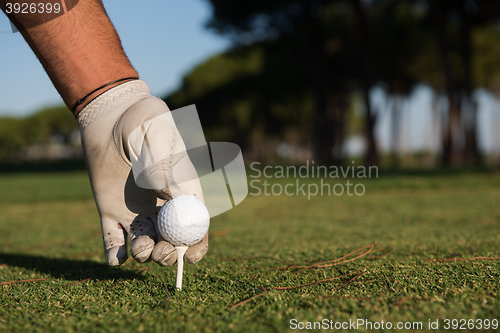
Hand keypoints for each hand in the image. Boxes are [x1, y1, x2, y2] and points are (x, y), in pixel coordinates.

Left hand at [77, 80, 207, 265]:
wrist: (112, 115)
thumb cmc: (143, 122)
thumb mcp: (158, 139)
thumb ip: (165, 168)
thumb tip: (174, 199)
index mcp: (182, 191)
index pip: (195, 224)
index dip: (196, 244)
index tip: (190, 256)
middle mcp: (162, 205)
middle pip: (171, 240)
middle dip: (168, 254)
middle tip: (160, 251)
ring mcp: (136, 210)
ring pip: (145, 243)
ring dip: (145, 254)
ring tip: (139, 247)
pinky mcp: (111, 211)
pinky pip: (113, 238)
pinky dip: (115, 254)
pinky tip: (116, 258)